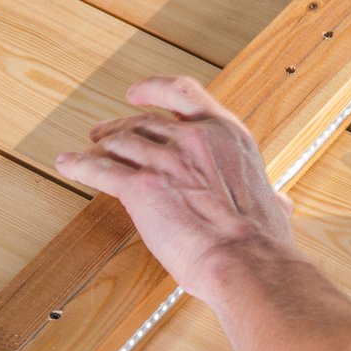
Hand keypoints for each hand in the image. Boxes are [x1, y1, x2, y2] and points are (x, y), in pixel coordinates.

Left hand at [56, 76, 296, 302]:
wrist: (247, 261)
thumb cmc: (261, 241)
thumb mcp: (274, 206)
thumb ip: (271, 197)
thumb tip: (281, 203)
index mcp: (227, 135)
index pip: (184, 93)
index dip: (154, 89)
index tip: (136, 93)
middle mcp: (194, 138)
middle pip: (143, 121)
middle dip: (119, 125)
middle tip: (104, 133)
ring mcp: (165, 160)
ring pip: (120, 143)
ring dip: (99, 145)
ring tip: (88, 150)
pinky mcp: (140, 186)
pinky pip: (100, 170)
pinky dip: (80, 166)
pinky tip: (69, 165)